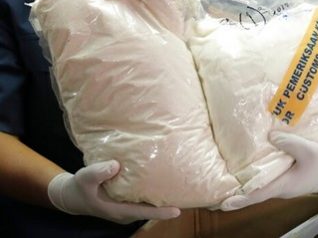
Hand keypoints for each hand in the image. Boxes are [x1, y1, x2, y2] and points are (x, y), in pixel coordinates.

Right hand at [47, 160, 180, 223]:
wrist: (71, 195)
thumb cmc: (79, 188)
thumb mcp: (85, 178)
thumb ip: (99, 172)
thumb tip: (116, 165)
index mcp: (119, 210)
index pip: (145, 213)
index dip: (162, 212)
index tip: (178, 209)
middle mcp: (126, 211)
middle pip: (151, 209)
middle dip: (167, 202)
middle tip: (186, 190)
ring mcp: (126, 206)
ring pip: (148, 203)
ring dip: (161, 195)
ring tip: (178, 183)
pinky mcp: (126, 200)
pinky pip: (143, 197)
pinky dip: (152, 190)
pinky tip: (160, 178)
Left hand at [220, 132, 317, 210]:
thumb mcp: (308, 150)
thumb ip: (289, 143)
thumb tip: (269, 136)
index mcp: (284, 185)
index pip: (257, 195)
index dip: (239, 199)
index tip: (222, 202)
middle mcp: (281, 188)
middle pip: (254, 193)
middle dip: (236, 193)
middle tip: (216, 192)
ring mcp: (284, 184)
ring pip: (260, 186)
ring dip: (244, 185)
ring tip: (227, 180)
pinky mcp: (287, 178)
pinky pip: (267, 179)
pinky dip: (256, 176)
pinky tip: (249, 167)